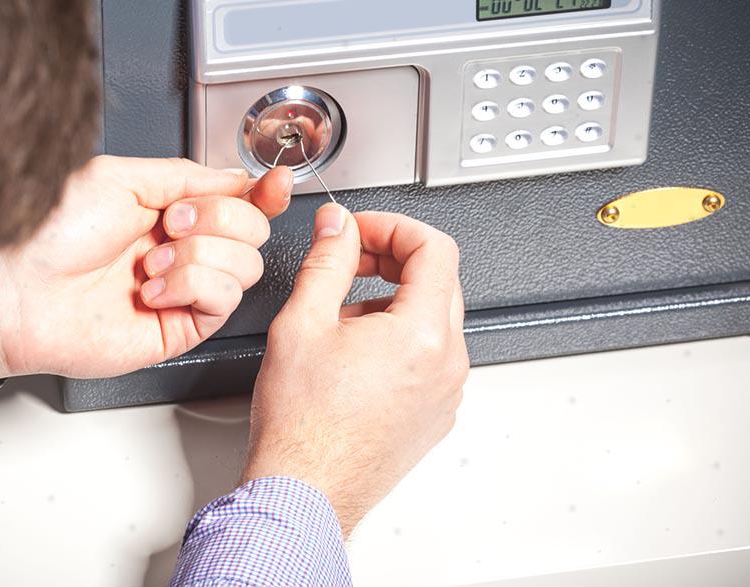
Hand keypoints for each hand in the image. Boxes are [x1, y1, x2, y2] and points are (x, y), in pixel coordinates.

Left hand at [0, 155, 292, 378]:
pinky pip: (225, 300)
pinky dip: (192, 286)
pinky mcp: (184, 327)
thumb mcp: (120, 177)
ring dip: (198, 256)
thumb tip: (237, 176)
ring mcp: (187, 290)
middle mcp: (187, 250)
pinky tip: (154, 290)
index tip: (274, 184)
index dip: (265, 192)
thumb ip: (186, 174)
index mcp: (174, 211)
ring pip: (247, 266)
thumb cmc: (52, 234)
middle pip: (254, 231)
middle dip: (217, 220)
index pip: (241, 202)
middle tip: (171, 223)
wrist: (19, 291)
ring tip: (152, 263)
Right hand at [242, 204, 468, 534]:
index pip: (435, 248)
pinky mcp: (435, 414)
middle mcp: (447, 364)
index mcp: (423, 334)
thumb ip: (327, 260)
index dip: (394, 226)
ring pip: (432, 320)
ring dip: (392, 302)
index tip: (361, 231)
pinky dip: (398, 339)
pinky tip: (354, 356)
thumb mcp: (303, 322)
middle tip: (351, 260)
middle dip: (393, 259)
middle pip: (438, 281)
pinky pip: (428, 357)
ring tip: (340, 321)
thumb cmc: (302, 425)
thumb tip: (337, 226)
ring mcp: (445, 393)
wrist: (304, 493)